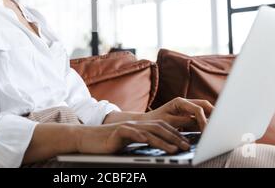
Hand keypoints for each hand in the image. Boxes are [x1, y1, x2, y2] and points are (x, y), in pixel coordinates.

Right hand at [75, 120, 190, 154]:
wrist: (87, 139)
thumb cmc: (108, 143)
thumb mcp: (128, 143)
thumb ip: (142, 142)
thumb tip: (159, 148)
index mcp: (140, 127)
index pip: (162, 128)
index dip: (175, 134)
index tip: (186, 142)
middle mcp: (136, 125)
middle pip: (159, 128)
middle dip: (175, 137)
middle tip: (186, 146)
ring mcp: (127, 127)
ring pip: (149, 132)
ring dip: (163, 140)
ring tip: (174, 148)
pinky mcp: (117, 132)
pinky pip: (131, 133)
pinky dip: (140, 136)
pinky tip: (148, 141)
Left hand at [143, 97, 213, 131]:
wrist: (147, 121)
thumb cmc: (155, 121)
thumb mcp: (169, 122)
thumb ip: (184, 121)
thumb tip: (198, 123)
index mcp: (179, 102)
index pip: (197, 109)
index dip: (204, 119)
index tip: (208, 129)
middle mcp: (184, 102)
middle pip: (204, 105)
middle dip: (213, 113)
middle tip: (220, 125)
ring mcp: (187, 107)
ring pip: (204, 109)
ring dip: (211, 116)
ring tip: (218, 126)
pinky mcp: (187, 113)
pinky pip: (200, 115)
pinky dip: (206, 120)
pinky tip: (210, 127)